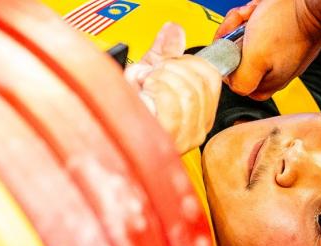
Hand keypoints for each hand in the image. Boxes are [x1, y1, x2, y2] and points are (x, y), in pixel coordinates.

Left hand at [125, 22, 222, 153]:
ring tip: (144, 85)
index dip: (187, 62)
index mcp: (200, 114)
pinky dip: (156, 91)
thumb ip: (164, 52)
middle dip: (169, 69)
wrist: (109, 132)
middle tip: (149, 75)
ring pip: (187, 92)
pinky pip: (172, 105)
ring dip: (159, 80)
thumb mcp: (148, 76)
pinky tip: (144, 94)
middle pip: (197, 83)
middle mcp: (197, 128)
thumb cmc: (127, 112)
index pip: (211, 77)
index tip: (166, 64)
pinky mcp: (169, 140)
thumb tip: (173, 31)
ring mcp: (185, 137)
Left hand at [215, 0, 320, 99]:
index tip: (229, 42)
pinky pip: (257, 26)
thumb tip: (230, 82)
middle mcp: (271, 72)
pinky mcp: (280, 36)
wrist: (313, 1)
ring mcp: (277, 53)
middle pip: (237, 56)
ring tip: (254, 13)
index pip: (232, 78)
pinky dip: (255, 15)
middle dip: (234, 35)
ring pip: (245, 39)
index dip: (226, 57)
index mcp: (265, 85)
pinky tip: (261, 8)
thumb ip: (240, 80)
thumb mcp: (255, 59)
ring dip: (244, 22)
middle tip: (243, 23)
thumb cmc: (288, 26)